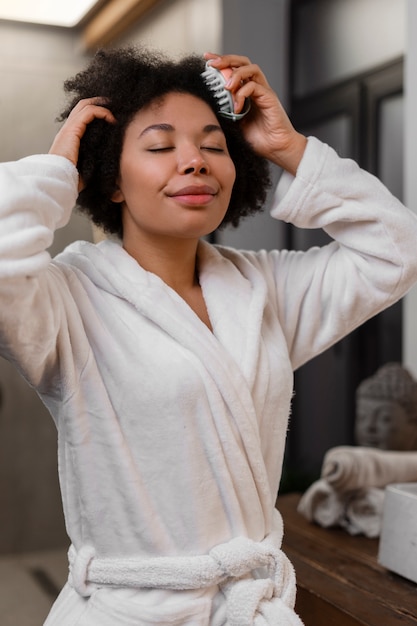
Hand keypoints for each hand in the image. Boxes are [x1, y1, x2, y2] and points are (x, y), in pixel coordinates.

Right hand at [49, 97, 115, 189]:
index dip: (95, 113)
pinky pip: (89, 112)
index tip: (110, 117)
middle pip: (82, 107)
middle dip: (98, 103)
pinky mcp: (73, 129)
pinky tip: (112, 119)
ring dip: (101, 105)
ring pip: (85, 105)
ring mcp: (69, 129)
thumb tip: (111, 171)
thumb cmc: (72, 179)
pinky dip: (102, 112)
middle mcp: (68, 131)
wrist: (59, 180)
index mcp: (69, 139)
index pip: (81, 118)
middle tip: (113, 105)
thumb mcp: (87, 169)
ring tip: (114, 109)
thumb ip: (96, 164)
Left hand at [204, 53, 306, 174]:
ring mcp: (263, 91)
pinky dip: (242, 94)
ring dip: (235, 74)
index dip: (221, 62)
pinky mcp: (269, 98)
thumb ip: (225, 112)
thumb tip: (207, 106)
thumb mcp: (235, 124)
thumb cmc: (258, 139)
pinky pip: (254, 87)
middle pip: (242, 62)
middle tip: (212, 63)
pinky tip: (237, 108)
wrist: (276, 149)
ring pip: (251, 69)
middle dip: (226, 59)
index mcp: (247, 92)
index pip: (234, 69)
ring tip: (226, 87)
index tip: (206, 61)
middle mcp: (256, 88)